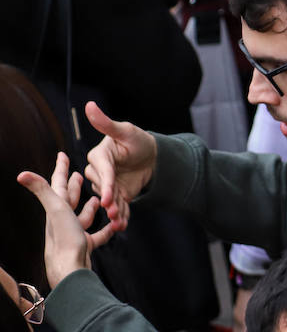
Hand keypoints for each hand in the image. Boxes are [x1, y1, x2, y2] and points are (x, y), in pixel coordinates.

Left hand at [17, 152, 116, 288]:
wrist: (70, 269)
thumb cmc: (64, 239)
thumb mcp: (56, 210)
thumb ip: (42, 190)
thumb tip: (21, 174)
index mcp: (56, 208)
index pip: (58, 183)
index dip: (61, 168)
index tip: (62, 155)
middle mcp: (62, 219)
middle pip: (68, 198)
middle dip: (73, 186)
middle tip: (79, 174)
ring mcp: (73, 233)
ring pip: (83, 216)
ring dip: (89, 207)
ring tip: (97, 198)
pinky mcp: (84, 245)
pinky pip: (97, 235)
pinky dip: (105, 229)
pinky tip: (112, 226)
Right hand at [81, 100, 156, 230]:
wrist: (152, 156)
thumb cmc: (137, 140)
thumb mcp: (126, 131)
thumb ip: (107, 123)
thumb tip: (89, 105)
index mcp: (99, 155)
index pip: (102, 170)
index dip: (107, 183)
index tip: (109, 196)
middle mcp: (100, 171)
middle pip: (102, 187)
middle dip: (109, 200)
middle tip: (113, 212)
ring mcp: (109, 184)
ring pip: (109, 199)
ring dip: (114, 211)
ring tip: (118, 223)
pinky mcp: (118, 194)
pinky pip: (118, 206)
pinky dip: (121, 216)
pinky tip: (123, 225)